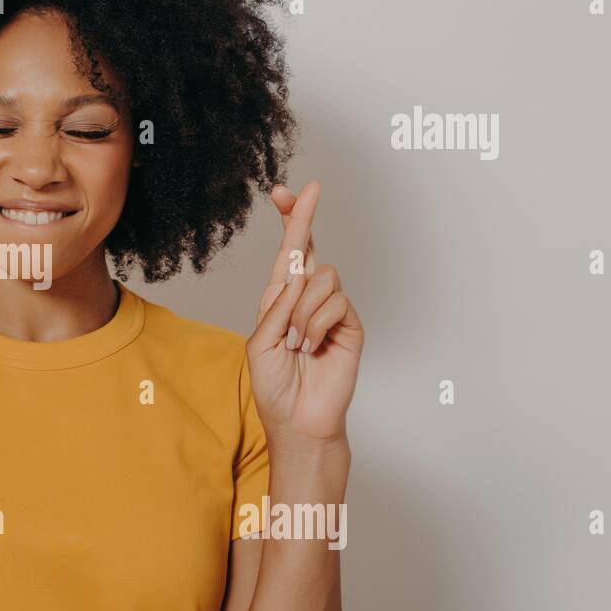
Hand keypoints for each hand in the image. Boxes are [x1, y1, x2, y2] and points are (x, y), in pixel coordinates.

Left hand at [246, 180, 363, 443]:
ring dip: (302, 311)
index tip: (283, 193)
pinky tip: (311, 347)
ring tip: (297, 343)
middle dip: (303, 216)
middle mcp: (304, 300)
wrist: (298, 421)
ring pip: (322, 277)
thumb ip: (276, 309)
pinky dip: (316, 324)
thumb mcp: (261, 344)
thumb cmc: (275, 387)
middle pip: (308, 247)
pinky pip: (335, 302)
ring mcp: (329, 311)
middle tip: (307, 190)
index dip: (287, 223)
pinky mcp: (349, 325)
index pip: (285, 255)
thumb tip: (297, 277)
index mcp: (279, 301)